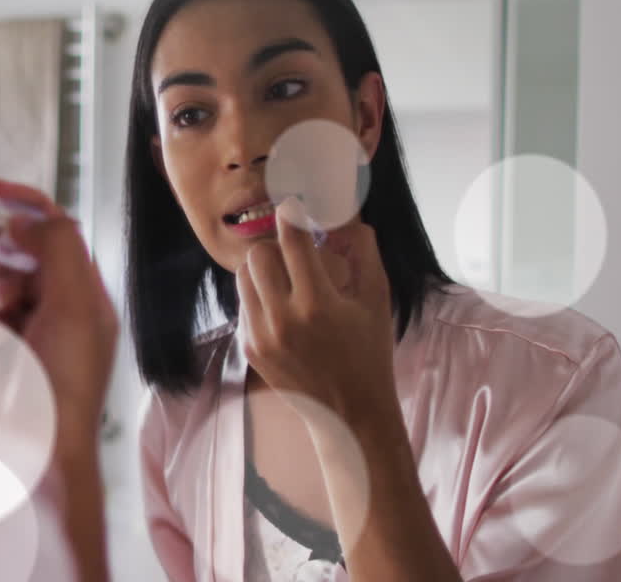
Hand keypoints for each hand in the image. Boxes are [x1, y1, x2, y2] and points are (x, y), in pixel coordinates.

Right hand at [0, 180, 118, 448]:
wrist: (30, 451)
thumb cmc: (64, 387)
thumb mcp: (74, 306)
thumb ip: (55, 249)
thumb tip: (24, 221)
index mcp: (84, 296)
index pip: (58, 235)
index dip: (28, 209)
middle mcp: (53, 311)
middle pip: (15, 257)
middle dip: (4, 269)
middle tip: (3, 290)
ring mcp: (17, 332)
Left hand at [236, 197, 397, 426]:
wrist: (349, 413)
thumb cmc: (369, 353)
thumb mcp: (377, 302)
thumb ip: (365, 254)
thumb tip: (350, 220)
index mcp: (318, 303)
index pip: (292, 241)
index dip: (291, 216)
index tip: (292, 206)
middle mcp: (283, 319)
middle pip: (257, 255)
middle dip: (275, 247)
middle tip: (292, 254)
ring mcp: (261, 336)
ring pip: (243, 278)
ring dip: (263, 271)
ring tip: (286, 281)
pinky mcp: (249, 348)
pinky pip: (244, 305)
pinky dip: (260, 299)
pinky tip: (283, 310)